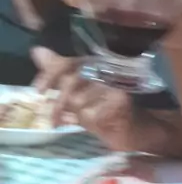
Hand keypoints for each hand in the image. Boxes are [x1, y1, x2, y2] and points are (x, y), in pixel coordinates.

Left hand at [32, 47, 181, 155]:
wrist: (142, 131)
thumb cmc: (110, 113)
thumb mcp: (80, 95)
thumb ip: (61, 75)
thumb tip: (37, 52)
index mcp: (94, 64)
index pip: (67, 63)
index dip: (49, 75)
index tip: (36, 91)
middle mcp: (105, 68)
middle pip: (70, 83)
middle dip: (58, 105)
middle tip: (53, 122)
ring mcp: (115, 83)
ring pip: (80, 101)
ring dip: (80, 117)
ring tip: (87, 124)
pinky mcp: (122, 100)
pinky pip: (93, 114)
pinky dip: (93, 124)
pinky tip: (104, 125)